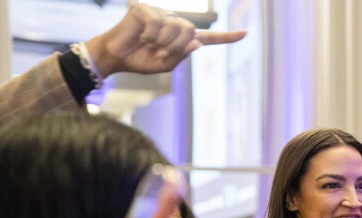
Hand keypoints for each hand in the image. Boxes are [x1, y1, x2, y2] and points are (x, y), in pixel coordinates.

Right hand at [86, 4, 246, 77]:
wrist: (116, 57)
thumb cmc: (139, 60)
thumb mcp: (165, 64)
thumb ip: (182, 55)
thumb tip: (198, 42)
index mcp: (181, 38)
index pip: (207, 37)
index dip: (226, 37)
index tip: (245, 33)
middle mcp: (174, 22)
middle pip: (190, 32)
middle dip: (175, 47)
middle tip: (158, 52)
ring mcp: (161, 13)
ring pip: (176, 27)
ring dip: (161, 43)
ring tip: (148, 45)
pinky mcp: (146, 9)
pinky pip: (157, 23)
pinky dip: (149, 35)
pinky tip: (141, 36)